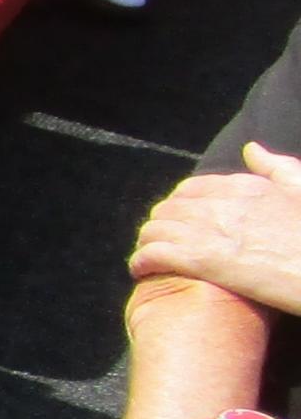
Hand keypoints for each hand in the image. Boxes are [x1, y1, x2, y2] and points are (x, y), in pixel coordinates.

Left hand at [129, 144, 300, 314]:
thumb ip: (277, 168)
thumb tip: (250, 149)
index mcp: (246, 188)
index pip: (192, 189)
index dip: (180, 206)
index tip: (179, 221)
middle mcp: (224, 204)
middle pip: (169, 209)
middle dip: (161, 224)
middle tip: (160, 241)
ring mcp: (212, 231)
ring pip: (156, 229)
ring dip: (147, 242)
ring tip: (149, 256)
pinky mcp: (204, 260)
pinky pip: (155, 253)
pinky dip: (142, 260)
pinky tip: (142, 269)